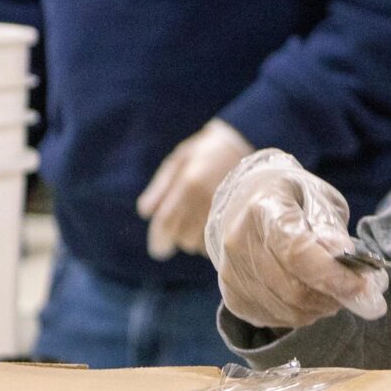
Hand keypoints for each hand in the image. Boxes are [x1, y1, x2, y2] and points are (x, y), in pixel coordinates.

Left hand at [139, 119, 252, 260]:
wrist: (246, 140)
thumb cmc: (207, 149)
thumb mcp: (179, 161)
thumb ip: (160, 187)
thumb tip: (144, 213)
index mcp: (188, 184)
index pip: (167, 222)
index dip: (159, 238)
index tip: (158, 250)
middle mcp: (206, 199)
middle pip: (183, 237)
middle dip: (178, 236)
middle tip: (181, 228)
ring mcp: (224, 209)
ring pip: (200, 242)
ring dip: (194, 240)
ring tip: (196, 226)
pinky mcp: (238, 215)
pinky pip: (217, 241)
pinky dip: (210, 241)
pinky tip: (210, 229)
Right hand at [204, 148, 388, 327]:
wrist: (245, 203)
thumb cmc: (292, 199)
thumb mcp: (319, 198)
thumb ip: (332, 230)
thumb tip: (347, 262)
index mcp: (265, 208)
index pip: (297, 252)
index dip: (333, 276)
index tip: (363, 287)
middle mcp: (239, 243)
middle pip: (294, 289)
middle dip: (334, 296)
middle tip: (354, 289)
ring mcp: (232, 273)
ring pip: (289, 311)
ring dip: (320, 307)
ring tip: (330, 287)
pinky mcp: (232, 297)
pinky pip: (277, 320)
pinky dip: (302, 313)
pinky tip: (307, 291)